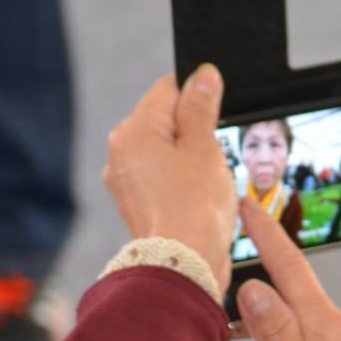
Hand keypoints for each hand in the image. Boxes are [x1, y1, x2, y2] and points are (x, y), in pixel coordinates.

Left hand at [103, 66, 236, 291]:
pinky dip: (181, 182)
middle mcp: (121, 152)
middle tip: (216, 155)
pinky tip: (198, 199)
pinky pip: (162, 178)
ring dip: (190, 158)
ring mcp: (125, 180)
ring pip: (165, 151)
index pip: (169, 89)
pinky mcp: (136, 203)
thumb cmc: (195, 210)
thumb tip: (202, 75)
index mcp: (134, 131)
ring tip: (208, 183)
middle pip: (165, 120)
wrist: (183, 265)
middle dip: (195, 131)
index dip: (199, 96)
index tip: (220, 113)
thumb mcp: (205, 148)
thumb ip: (201, 107)